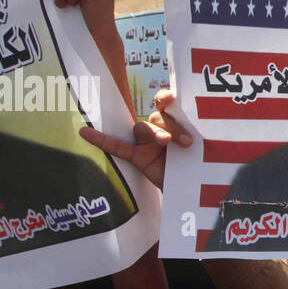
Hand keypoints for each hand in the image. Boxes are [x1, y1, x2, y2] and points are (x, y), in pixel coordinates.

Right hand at [79, 90, 193, 189]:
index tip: (170, 99)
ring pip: (142, 128)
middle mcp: (159, 127)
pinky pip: (117, 147)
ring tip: (166, 143)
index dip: (165, 97)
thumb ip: (198, 138)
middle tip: (185, 141)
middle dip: (171, 125)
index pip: (167, 103)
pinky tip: (85, 133)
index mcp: (176, 122)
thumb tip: (202, 135)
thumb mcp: (202, 150)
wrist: (192, 190)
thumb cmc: (199, 166)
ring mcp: (146, 142)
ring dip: (154, 133)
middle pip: (157, 117)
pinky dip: (101, 140)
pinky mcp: (137, 157)